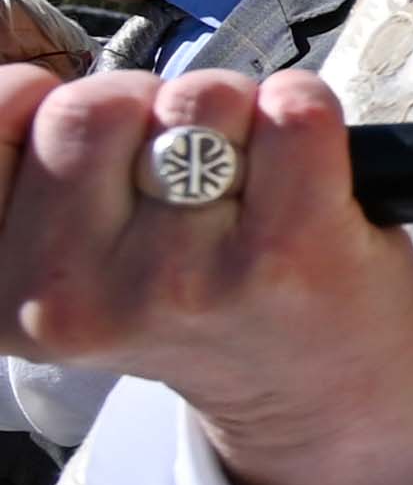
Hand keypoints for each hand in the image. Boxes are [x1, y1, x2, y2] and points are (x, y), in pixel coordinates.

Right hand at [0, 66, 412, 484]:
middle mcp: (77, 294)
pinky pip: (293, 110)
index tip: (98, 146)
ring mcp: (180, 278)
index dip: (56, 102)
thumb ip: (34, 175)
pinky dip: (304, 110)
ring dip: (230, 110)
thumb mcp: (64, 258)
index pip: (1, 113)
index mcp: (1, 286)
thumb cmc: (191, 308)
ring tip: (242, 174)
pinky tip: (303, 165)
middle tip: (183, 161)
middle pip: (92, 104)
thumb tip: (33, 84)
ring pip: (194, 99)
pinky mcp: (286, 255)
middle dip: (147, 106)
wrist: (310, 400)